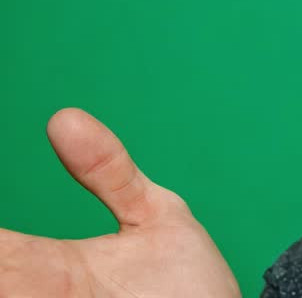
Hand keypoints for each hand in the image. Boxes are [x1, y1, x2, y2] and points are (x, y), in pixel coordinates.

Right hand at [0, 108, 240, 296]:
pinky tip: (17, 279)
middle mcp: (46, 296)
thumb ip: (110, 172)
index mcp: (52, 270)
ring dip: (10, 277)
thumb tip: (62, 118)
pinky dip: (21, 289)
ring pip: (13, 289)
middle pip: (1, 272)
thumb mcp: (155, 217)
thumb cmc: (187, 284)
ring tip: (9, 268)